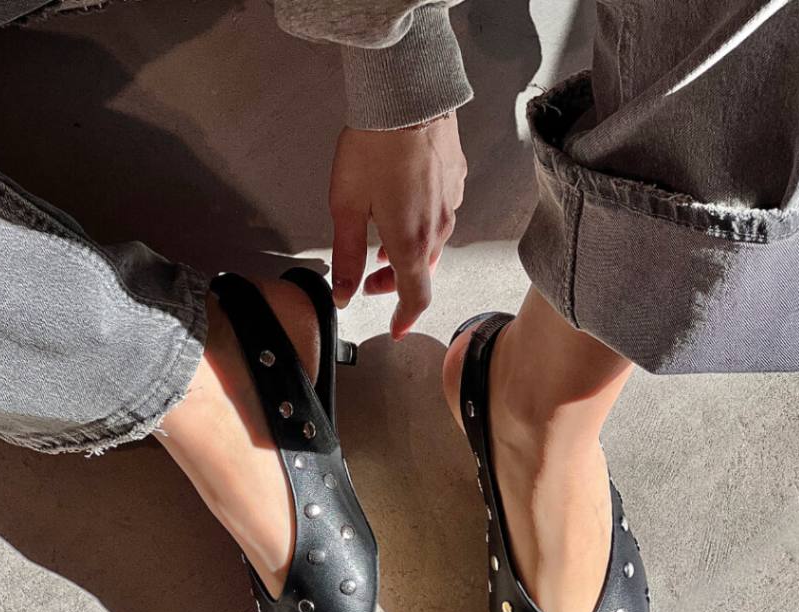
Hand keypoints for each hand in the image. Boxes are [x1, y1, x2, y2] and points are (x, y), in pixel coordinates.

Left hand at [328, 112, 466, 339]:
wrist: (407, 95)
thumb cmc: (373, 147)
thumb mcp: (346, 207)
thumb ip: (345, 258)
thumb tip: (342, 296)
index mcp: (411, 243)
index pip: (416, 299)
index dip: (405, 319)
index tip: (395, 329)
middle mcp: (438, 230)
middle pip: (422, 273)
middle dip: (396, 284)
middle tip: (370, 280)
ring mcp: (451, 204)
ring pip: (433, 245)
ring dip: (408, 254)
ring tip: (383, 242)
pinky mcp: (456, 181)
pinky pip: (441, 215)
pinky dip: (421, 226)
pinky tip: (403, 207)